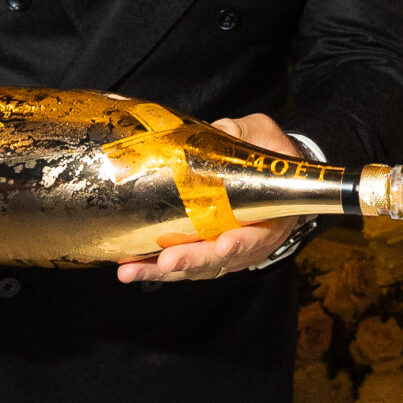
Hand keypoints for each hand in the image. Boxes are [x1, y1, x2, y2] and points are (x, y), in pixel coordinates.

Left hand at [116, 111, 298, 284]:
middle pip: (219, 259)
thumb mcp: (262, 136)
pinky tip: (130, 267)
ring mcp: (225, 253)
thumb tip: (217, 131)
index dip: (242, 243)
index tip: (224, 244)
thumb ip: (242, 134)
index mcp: (272, 217)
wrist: (271, 174)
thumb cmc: (269, 157)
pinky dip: (154, 268)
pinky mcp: (203, 252)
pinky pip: (180, 265)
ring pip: (195, 268)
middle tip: (167, 261)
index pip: (259, 236)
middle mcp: (250, 243)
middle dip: (192, 260)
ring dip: (162, 271)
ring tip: (132, 271)